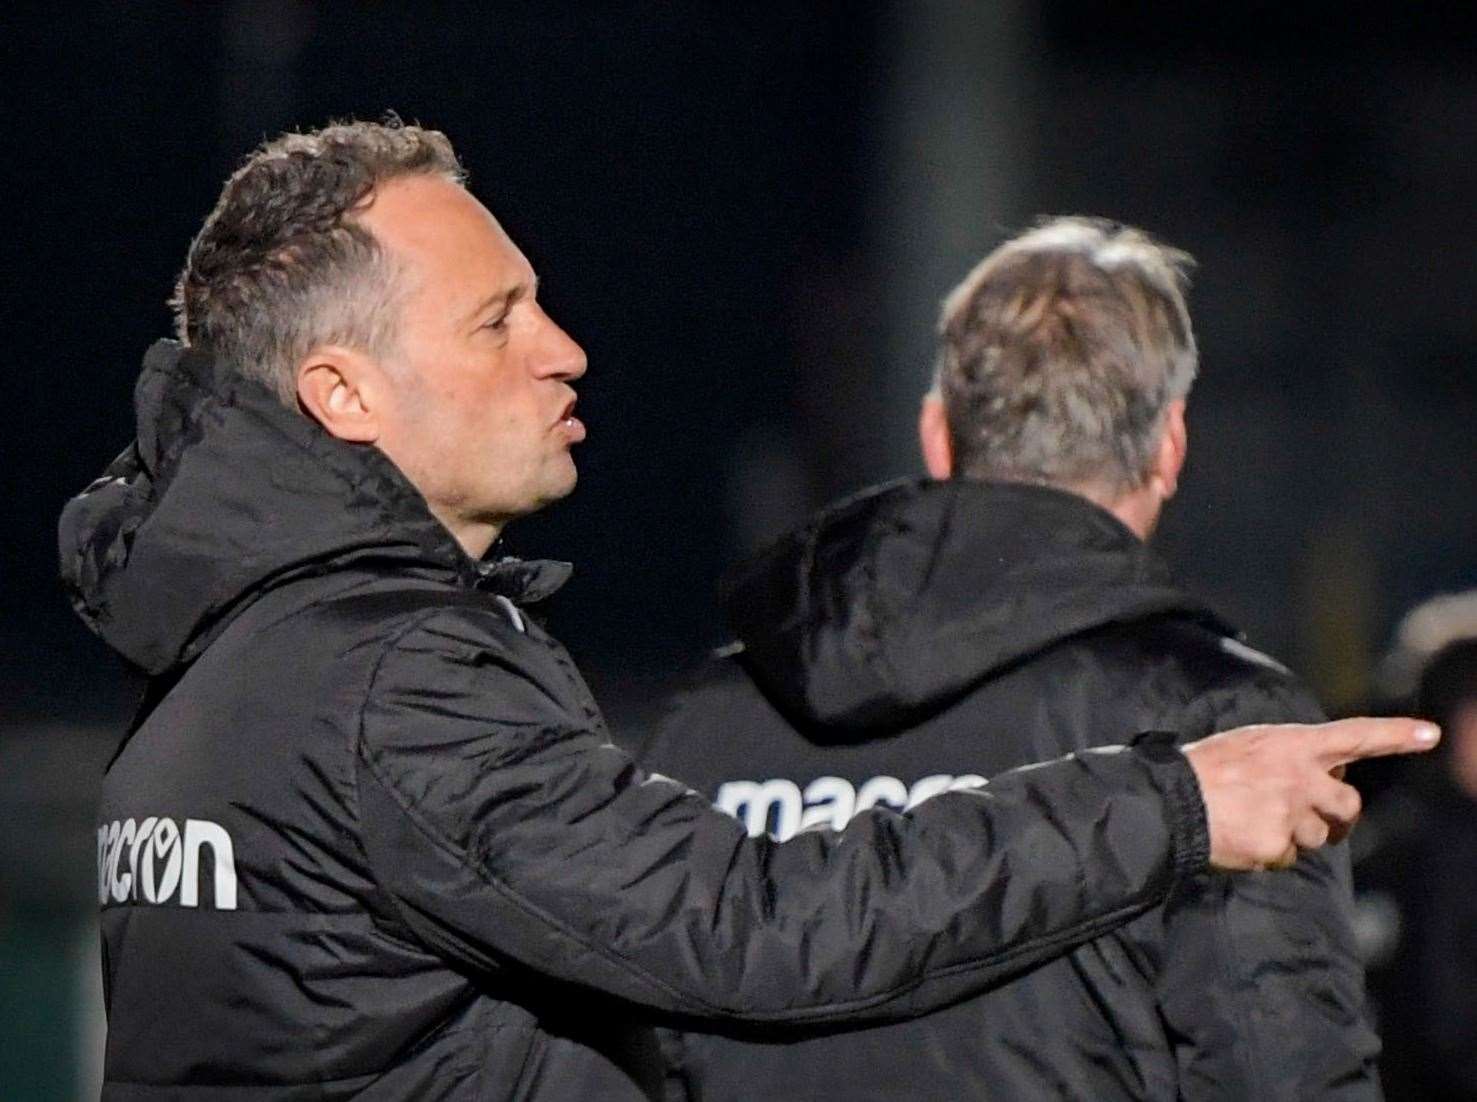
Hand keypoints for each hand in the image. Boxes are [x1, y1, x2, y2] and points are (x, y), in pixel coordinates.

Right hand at [1183, 718, 1438, 870]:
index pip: (1355, 735)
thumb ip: (1292, 758)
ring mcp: (1290, 813)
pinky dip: (1269, 853)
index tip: (1432, 734)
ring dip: (1295, 835)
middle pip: (1349, 805)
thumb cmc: (1207, 769)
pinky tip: (1241, 837)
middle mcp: (1300, 777)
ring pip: (1318, 837)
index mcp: (1293, 744)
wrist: (1169, 801)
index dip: (1396, 735)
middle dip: (1339, 818)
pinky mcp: (1275, 845)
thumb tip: (1326, 781)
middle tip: (1321, 822)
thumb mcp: (1251, 746)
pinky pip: (1287, 858)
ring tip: (1254, 822)